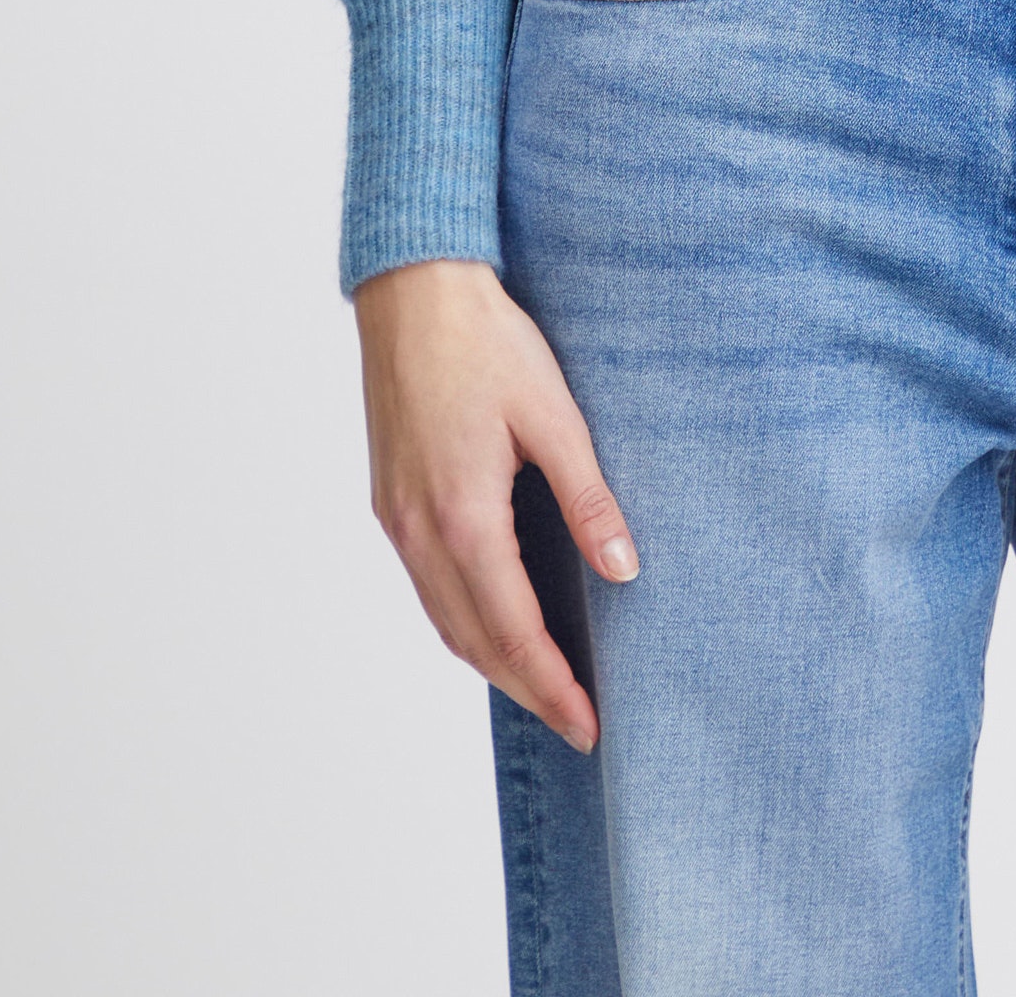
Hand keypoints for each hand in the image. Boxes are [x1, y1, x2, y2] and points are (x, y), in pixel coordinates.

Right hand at [354, 256, 636, 753]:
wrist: (412, 290)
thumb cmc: (486, 342)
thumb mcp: (554, 415)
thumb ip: (588, 499)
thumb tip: (624, 572)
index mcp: (463, 519)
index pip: (513, 632)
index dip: (554, 686)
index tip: (590, 725)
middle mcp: (419, 534)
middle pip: (474, 643)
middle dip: (527, 689)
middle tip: (578, 721)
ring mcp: (397, 521)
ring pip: (445, 620)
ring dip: (493, 662)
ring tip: (545, 685)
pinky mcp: (391, 501)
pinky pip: (429, 586)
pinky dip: (465, 621)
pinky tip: (496, 619)